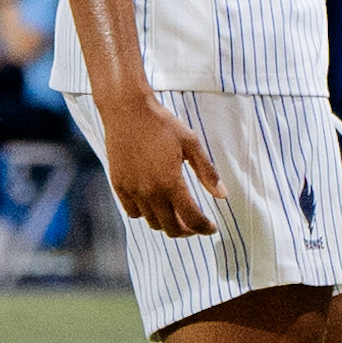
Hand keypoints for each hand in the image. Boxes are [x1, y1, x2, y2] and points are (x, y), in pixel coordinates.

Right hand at [95, 88, 226, 236]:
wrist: (127, 111)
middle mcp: (149, 192)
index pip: (192, 218)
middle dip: (188, 231)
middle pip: (172, 228)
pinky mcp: (119, 186)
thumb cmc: (161, 124)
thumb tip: (222, 195)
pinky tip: (155, 205)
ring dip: (168, 223)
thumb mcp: (191, 143)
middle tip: (196, 225)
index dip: (204, 228)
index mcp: (170, 183)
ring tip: (178, 214)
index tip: (211, 228)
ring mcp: (132, 191)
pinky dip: (146, 214)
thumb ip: (207, 172)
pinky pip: (133, 212)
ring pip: (153, 222)